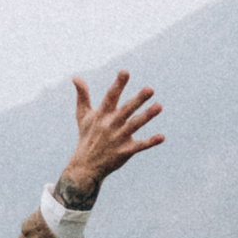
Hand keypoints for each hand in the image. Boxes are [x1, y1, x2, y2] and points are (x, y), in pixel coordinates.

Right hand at [63, 70, 161, 197]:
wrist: (86, 165)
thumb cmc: (87, 136)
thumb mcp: (82, 115)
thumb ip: (82, 95)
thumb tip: (75, 77)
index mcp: (102, 115)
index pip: (110, 96)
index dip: (118, 84)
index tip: (125, 71)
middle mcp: (110, 125)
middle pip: (126, 109)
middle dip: (138, 99)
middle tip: (150, 89)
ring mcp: (118, 138)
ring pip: (134, 125)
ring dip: (147, 116)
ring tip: (159, 106)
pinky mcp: (125, 151)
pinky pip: (140, 145)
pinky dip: (150, 142)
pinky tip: (162, 137)